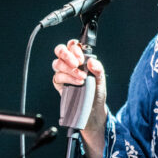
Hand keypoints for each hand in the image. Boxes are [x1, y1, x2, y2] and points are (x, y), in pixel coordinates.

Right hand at [51, 39, 107, 157]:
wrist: (93, 111)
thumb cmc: (96, 94)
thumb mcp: (101, 80)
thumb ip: (97, 68)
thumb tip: (91, 61)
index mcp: (79, 59)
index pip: (72, 46)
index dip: (75, 48)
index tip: (82, 57)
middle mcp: (69, 65)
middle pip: (60, 51)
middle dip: (67, 54)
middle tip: (77, 62)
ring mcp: (63, 74)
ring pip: (57, 64)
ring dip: (69, 69)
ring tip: (81, 77)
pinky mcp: (59, 85)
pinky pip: (57, 78)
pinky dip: (67, 79)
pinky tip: (77, 83)